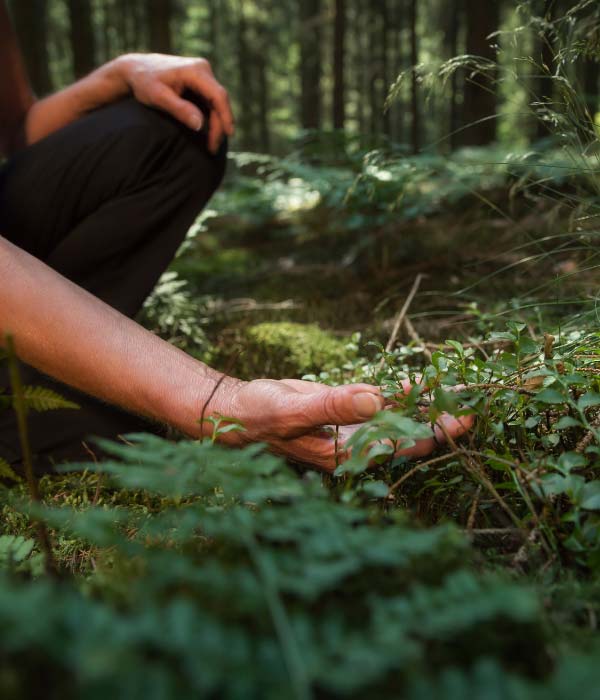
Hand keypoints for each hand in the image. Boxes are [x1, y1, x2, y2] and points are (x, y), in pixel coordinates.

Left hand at [119, 53, 233, 152]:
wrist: (135, 68)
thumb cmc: (144, 82)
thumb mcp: (158, 97)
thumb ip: (179, 109)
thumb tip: (200, 125)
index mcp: (195, 70)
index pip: (218, 95)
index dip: (226, 116)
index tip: (229, 135)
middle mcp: (202, 69)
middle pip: (219, 100)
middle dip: (219, 125)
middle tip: (213, 148)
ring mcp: (202, 74)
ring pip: (216, 102)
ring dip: (216, 123)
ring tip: (211, 144)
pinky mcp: (200, 81)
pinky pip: (210, 101)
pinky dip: (211, 117)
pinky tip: (208, 133)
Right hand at [214, 378, 472, 471]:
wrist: (241, 411)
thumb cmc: (261, 416)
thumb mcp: (292, 411)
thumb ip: (333, 406)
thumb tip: (377, 399)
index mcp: (347, 454)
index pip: (404, 447)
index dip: (436, 431)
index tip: (465, 414)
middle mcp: (357, 445)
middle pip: (411, 436)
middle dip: (442, 419)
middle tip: (477, 399)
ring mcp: (354, 429)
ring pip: (400, 419)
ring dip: (427, 406)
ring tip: (460, 389)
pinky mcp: (349, 412)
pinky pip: (383, 404)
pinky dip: (403, 394)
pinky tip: (423, 384)